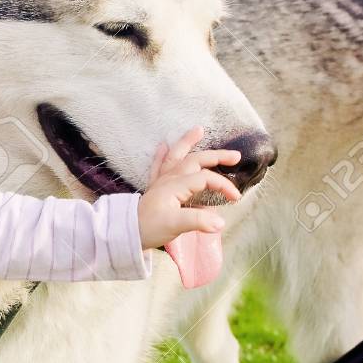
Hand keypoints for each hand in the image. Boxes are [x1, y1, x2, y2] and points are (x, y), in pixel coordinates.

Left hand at [138, 126, 241, 249]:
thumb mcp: (176, 226)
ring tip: (198, 130)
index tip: (235, 198)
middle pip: (195, 161)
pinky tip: (163, 145)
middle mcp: (169, 179)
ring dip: (187, 143)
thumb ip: (198, 221)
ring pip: (176, 156)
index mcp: (176, 186)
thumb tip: (220, 222)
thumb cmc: (150, 228)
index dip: (223, 185)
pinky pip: (158, 166)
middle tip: (235, 156)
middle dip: (216, 156)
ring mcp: (160, 181)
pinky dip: (161, 155)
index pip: (205, 178)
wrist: (127, 232)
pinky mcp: (154, 187)